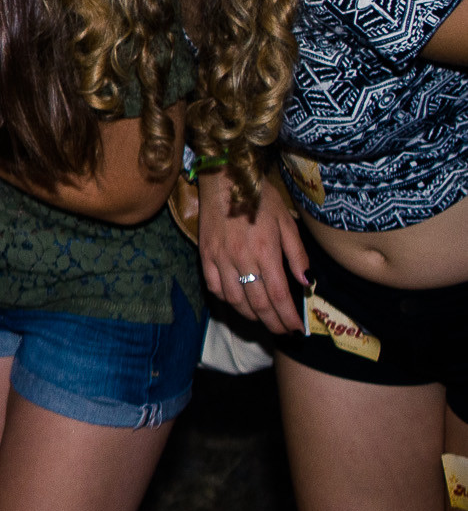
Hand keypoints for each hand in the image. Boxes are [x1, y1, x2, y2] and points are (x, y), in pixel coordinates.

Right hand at [198, 169, 308, 332]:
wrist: (224, 178)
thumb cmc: (260, 197)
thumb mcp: (287, 222)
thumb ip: (297, 254)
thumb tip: (306, 283)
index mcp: (265, 251)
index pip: (279, 296)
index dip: (288, 317)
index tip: (298, 329)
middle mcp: (241, 259)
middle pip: (258, 303)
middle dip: (273, 322)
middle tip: (283, 332)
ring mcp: (220, 258)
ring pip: (235, 300)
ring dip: (251, 315)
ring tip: (263, 319)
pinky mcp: (205, 254)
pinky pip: (214, 287)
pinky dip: (227, 300)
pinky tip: (238, 302)